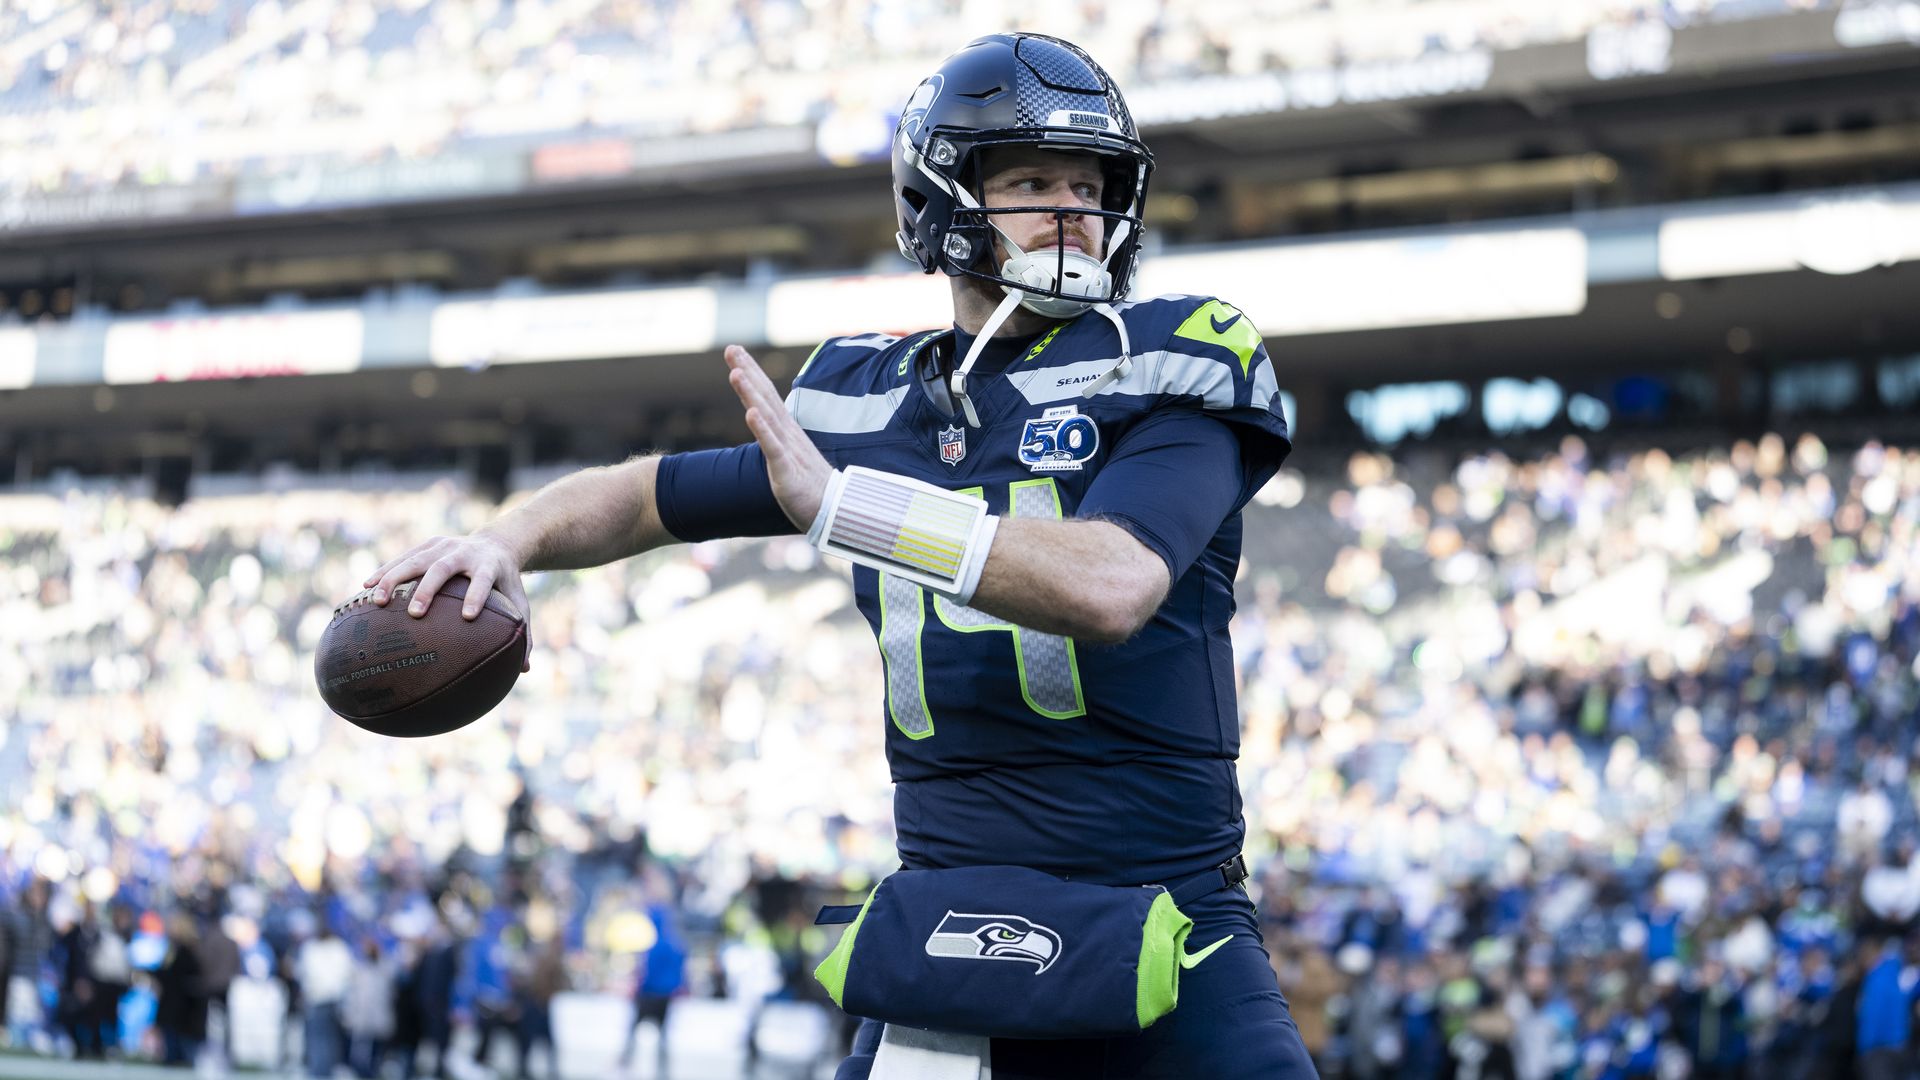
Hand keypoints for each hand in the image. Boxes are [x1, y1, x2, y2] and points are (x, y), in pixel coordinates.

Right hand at [363, 532, 532, 671]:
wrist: (497, 543)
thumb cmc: (506, 583)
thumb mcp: (520, 603)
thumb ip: (523, 633)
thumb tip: (525, 670)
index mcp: (490, 566)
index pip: (484, 581)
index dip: (476, 596)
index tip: (467, 616)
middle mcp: (465, 552)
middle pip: (444, 568)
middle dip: (428, 590)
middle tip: (415, 614)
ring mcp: (444, 546)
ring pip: (416, 560)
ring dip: (395, 578)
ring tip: (377, 602)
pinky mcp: (428, 544)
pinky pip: (403, 558)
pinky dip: (385, 571)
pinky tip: (365, 587)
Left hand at [725, 344, 831, 529]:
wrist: (836, 513)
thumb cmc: (813, 488)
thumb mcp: (793, 458)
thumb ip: (779, 441)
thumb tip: (768, 426)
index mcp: (788, 432)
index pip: (767, 396)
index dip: (752, 372)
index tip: (736, 352)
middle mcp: (788, 435)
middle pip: (765, 398)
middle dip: (748, 371)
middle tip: (731, 348)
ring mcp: (789, 452)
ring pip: (767, 417)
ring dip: (751, 394)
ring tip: (736, 373)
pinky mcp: (787, 472)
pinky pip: (773, 448)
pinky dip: (761, 430)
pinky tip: (750, 414)